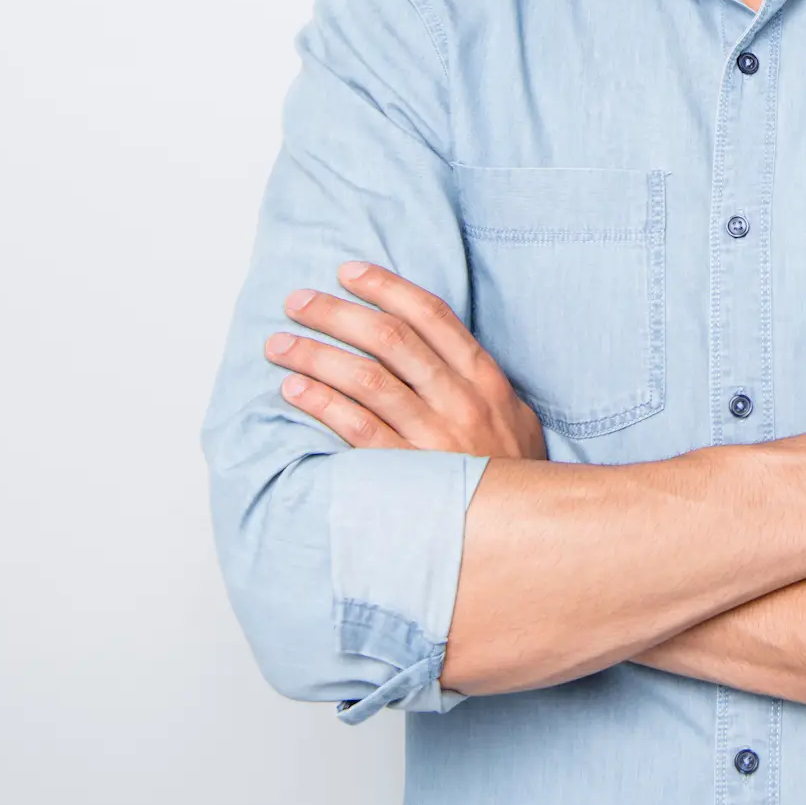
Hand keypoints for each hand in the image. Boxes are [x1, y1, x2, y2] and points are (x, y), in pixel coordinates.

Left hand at [264, 261, 546, 459]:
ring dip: (317, 355)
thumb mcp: (515, 417)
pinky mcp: (407, 472)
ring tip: (281, 345)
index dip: (387, 287)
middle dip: (338, 314)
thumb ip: (478, 384)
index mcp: (485, 380)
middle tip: (298, 301)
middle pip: (391, 340)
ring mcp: (434, 436)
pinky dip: (323, 404)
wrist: (524, 531)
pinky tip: (295, 390)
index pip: (431, 316)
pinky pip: (357, 429)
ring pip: (367, 379)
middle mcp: (460, 400)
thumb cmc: (514, 476)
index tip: (349, 272)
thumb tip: (438, 351)